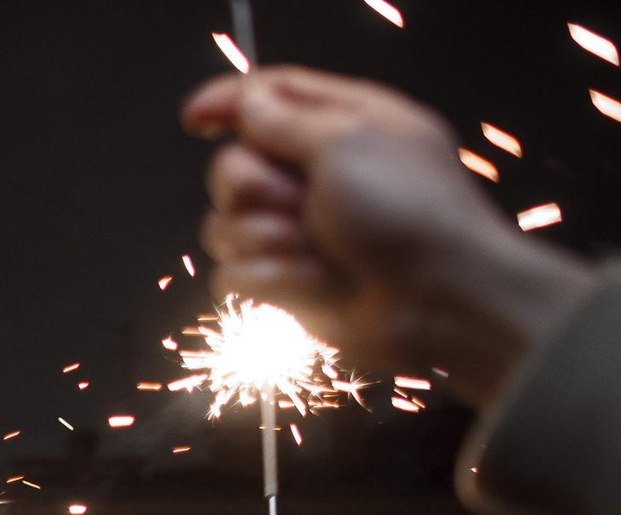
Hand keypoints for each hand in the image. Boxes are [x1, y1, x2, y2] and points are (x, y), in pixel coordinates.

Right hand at [182, 66, 593, 406]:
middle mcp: (314, 175)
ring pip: (225, 226)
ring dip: (262, 239)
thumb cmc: (408, 213)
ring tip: (311, 250)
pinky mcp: (285, 280)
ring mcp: (297, 230)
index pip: (270, 98)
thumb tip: (249, 101)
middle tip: (293, 202)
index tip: (194, 118)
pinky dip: (270, 280)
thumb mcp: (349, 144)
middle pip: (232, 166)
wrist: (435, 301)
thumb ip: (288, 120)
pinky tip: (313, 282)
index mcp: (341, 125)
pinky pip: (234, 276)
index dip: (229, 102)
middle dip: (248, 186)